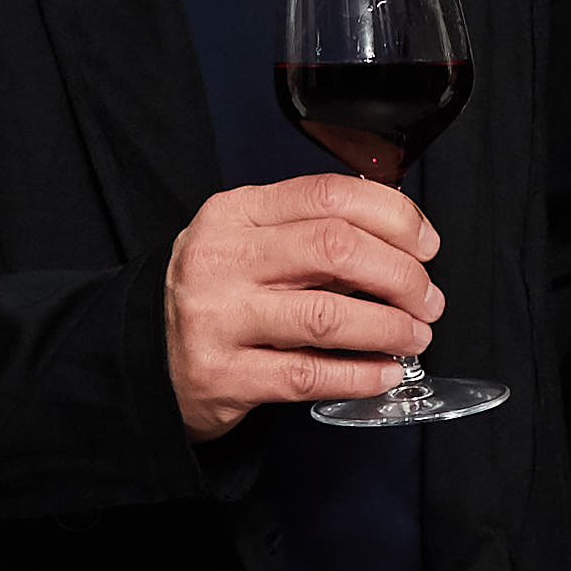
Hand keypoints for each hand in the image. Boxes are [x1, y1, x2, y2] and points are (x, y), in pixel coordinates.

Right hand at [165, 177, 441, 435]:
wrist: (143, 357)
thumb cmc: (216, 295)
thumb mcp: (247, 241)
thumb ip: (309, 231)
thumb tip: (400, 238)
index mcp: (234, 212)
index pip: (326, 194)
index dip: (392, 216)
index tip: (425, 243)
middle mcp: (222, 258)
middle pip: (335, 248)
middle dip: (401, 275)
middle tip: (427, 299)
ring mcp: (219, 318)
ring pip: (328, 315)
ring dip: (390, 328)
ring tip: (415, 336)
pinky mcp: (223, 376)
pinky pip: (309, 375)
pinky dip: (360, 374)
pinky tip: (385, 373)